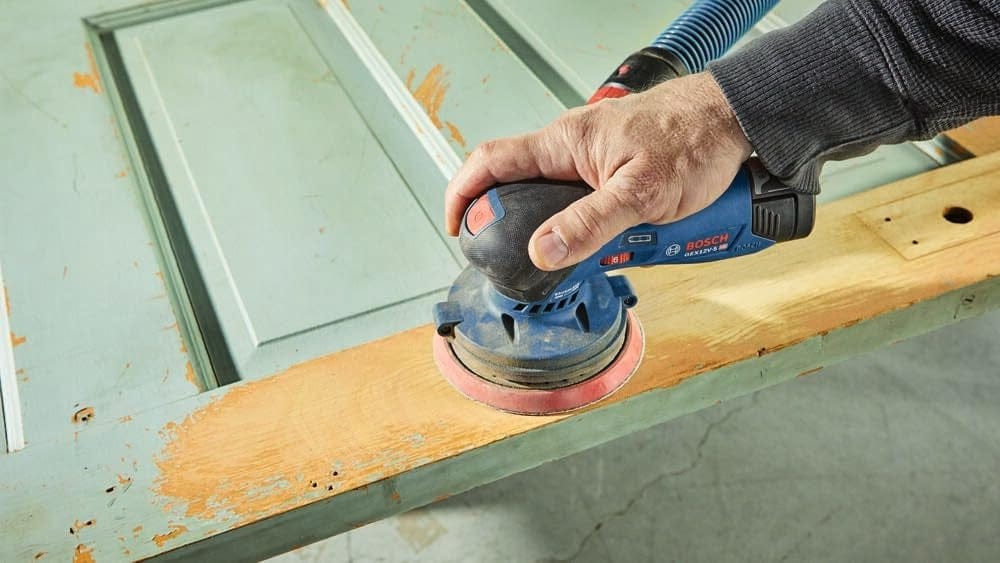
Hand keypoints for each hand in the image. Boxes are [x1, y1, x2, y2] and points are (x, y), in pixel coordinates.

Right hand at [444, 72, 752, 270]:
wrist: (732, 122)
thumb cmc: (692, 140)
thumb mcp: (641, 193)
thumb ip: (590, 224)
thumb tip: (541, 250)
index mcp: (563, 144)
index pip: (490, 162)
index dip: (463, 195)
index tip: (457, 228)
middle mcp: (570, 148)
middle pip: (519, 188)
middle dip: (518, 226)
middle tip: (526, 258)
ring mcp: (590, 159)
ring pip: (557, 203)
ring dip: (567, 232)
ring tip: (589, 253)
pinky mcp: (612, 171)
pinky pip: (588, 205)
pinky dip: (596, 229)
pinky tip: (618, 241)